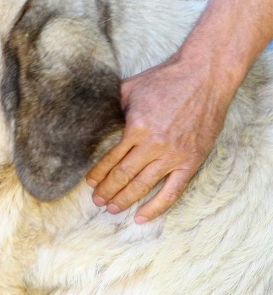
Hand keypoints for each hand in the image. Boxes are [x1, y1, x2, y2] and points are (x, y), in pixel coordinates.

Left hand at [86, 54, 233, 222]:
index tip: (90, 183)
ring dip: (125, 199)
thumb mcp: (130, 88)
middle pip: (124, 175)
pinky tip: (142, 217)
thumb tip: (102, 119)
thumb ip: (115, 107)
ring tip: (112, 209)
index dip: (99, 173)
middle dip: (107, 190)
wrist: (204, 76)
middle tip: (97, 201)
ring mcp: (173, 155)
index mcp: (136, 128)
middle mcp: (153, 145)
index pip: (112, 158)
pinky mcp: (192, 161)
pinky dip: (156, 207)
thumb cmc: (165, 79)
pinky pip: (172, 191)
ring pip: (144, 186)